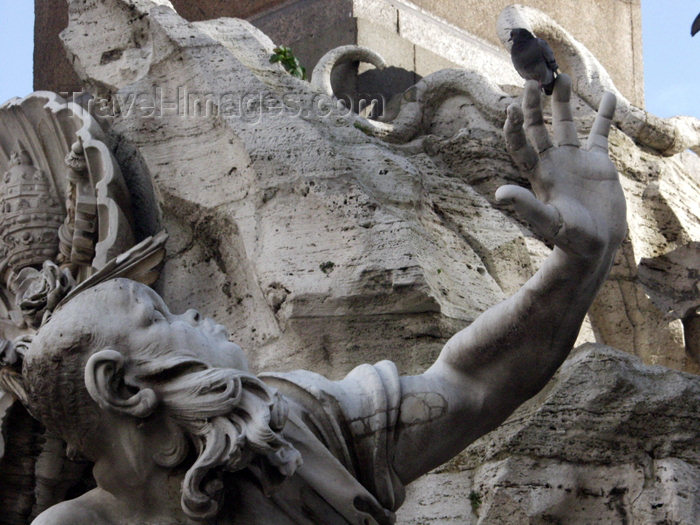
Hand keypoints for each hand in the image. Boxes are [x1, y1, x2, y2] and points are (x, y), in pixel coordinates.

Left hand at [497, 74, 626, 261]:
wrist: (597, 245)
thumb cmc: (570, 239)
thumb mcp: (549, 222)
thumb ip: (526, 206)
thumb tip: (499, 195)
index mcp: (539, 174)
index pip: (520, 145)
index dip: (514, 127)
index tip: (510, 108)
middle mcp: (553, 163)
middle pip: (538, 128)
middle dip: (533, 106)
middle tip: (532, 81)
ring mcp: (575, 161)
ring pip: (566, 124)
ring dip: (564, 102)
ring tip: (562, 78)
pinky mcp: (598, 163)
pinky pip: (601, 133)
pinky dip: (605, 115)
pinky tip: (608, 96)